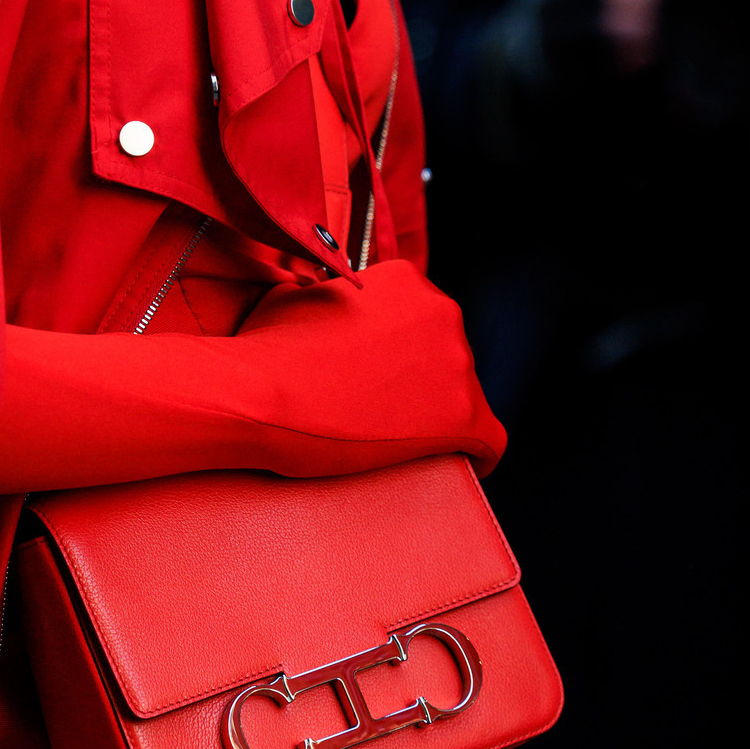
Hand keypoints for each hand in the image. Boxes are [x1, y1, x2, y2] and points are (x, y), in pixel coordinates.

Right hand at [232, 259, 504, 475]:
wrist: (260, 394)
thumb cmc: (267, 349)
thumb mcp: (300, 296)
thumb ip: (330, 295)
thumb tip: (323, 299)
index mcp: (407, 281)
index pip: (423, 323)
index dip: (404, 355)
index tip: (384, 378)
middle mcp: (442, 312)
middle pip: (448, 357)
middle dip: (423, 383)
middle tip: (383, 411)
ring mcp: (456, 364)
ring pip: (465, 397)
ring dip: (439, 417)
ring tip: (400, 442)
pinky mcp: (463, 417)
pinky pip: (489, 441)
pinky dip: (477, 456)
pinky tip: (460, 467)